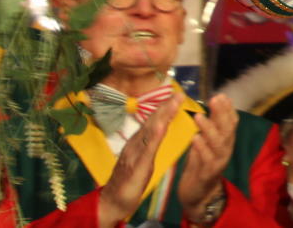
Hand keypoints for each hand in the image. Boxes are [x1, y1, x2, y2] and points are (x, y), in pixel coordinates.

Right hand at [97, 93, 180, 227]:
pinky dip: (155, 136)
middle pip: (152, 122)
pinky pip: (148, 149)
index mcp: (138, 142)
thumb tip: (160, 126)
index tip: (177, 94)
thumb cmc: (129, 179)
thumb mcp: (143, 158)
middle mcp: (135, 143)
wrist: (112, 200)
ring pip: (151, 131)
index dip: (165, 108)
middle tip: (180, 93)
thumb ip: (149, 143)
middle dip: (166, 107)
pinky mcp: (137, 166)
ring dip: (163, 115)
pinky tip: (163, 126)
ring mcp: (135, 153)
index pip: (153, 121)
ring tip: (174, 102)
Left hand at [178, 94, 236, 221]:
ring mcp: (219, 162)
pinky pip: (207, 159)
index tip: (221, 95)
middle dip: (222, 114)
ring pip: (218, 143)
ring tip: (199, 116)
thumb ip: (209, 128)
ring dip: (209, 129)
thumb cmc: (200, 166)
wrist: (198, 194)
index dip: (228, 109)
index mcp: (225, 141)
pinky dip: (201, 148)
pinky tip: (195, 139)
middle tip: (214, 99)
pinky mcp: (208, 174)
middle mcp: (226, 150)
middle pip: (228, 129)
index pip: (231, 122)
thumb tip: (210, 106)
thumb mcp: (205, 144)